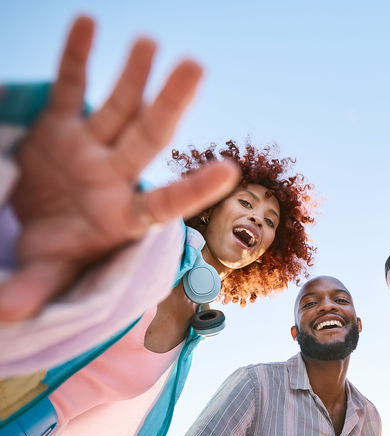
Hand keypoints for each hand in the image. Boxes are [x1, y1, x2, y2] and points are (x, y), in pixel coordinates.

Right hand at [0, 16, 239, 321]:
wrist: (26, 226)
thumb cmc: (52, 254)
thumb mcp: (45, 271)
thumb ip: (36, 289)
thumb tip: (8, 315)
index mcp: (121, 216)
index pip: (165, 202)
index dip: (194, 187)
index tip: (231, 170)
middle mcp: (113, 176)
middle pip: (149, 136)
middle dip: (171, 103)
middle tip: (196, 66)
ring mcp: (90, 148)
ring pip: (118, 107)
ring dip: (133, 75)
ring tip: (151, 43)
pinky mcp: (61, 128)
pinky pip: (69, 86)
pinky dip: (77, 56)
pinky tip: (89, 23)